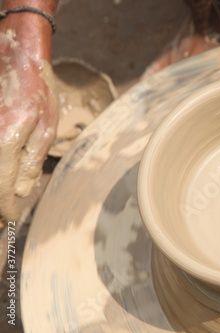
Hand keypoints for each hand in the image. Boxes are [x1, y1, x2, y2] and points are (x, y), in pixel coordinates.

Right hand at [0, 19, 56, 220]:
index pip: (2, 189)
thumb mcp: (46, 128)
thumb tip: (24, 191)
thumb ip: (32, 161)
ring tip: (0, 205)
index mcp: (6, 145)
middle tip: (1, 221)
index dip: (6, 208)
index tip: (10, 219)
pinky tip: (1, 176)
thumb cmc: (37, 92)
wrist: (16, 58)